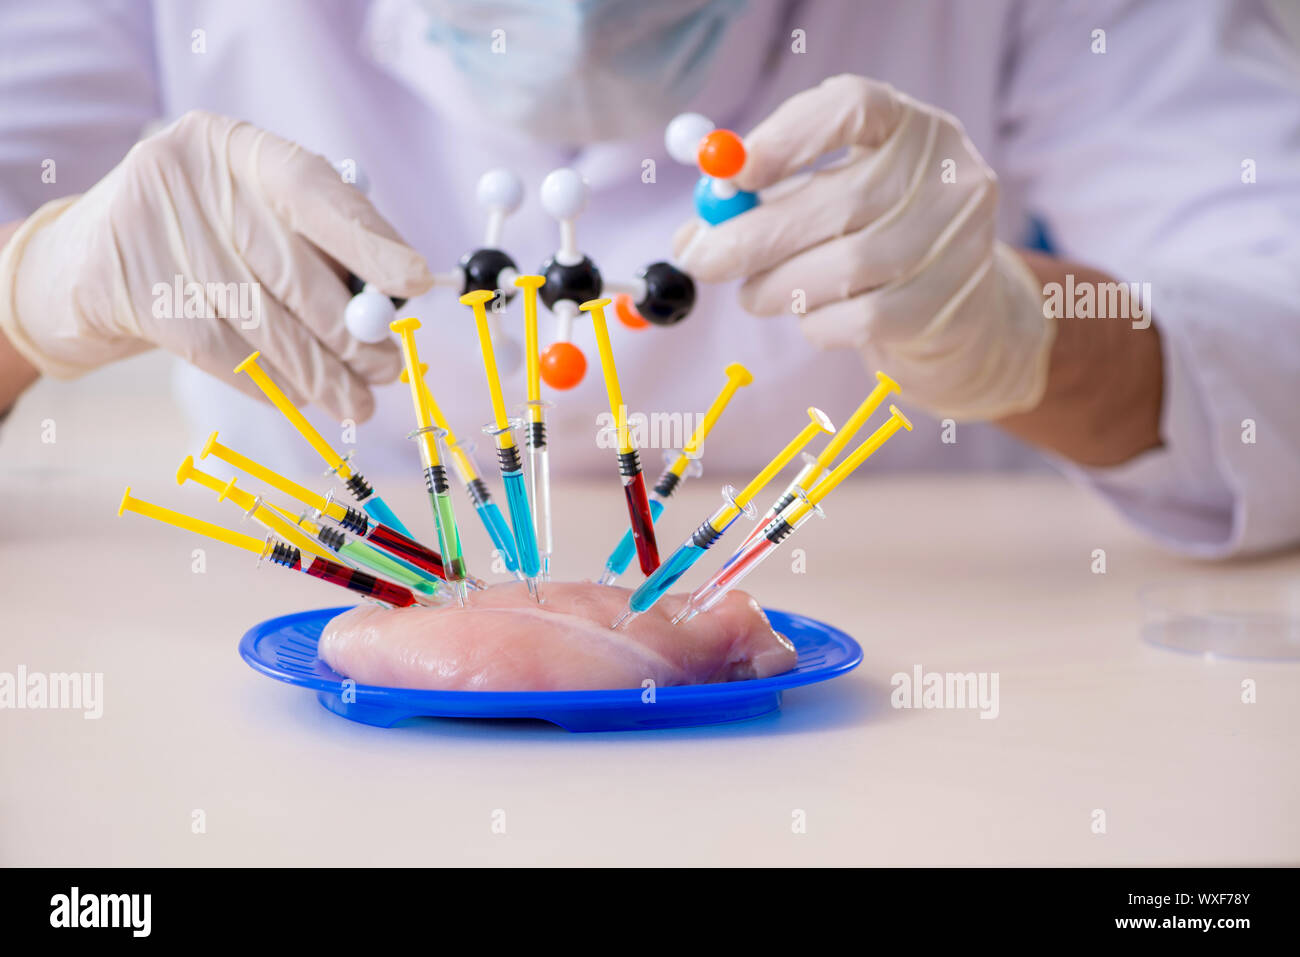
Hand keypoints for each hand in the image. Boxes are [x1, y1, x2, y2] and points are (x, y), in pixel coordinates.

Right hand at [0, 110, 432, 420]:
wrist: (92, 260)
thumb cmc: (208, 239)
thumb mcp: (258, 217)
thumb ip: (321, 245)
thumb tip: (396, 300)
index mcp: (235, 146)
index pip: (313, 190)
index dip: (369, 239)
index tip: (416, 281)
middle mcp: (188, 177)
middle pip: (290, 268)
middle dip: (351, 331)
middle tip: (389, 369)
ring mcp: (152, 232)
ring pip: (261, 319)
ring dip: (320, 371)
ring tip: (358, 402)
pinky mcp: (131, 291)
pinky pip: (222, 350)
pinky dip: (271, 382)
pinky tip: (302, 399)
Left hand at [674, 74, 1053, 420]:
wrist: (955, 312)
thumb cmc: (868, 240)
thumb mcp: (821, 200)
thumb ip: (757, 204)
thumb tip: (691, 235)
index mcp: (909, 126)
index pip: (851, 108)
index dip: (786, 138)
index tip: (732, 174)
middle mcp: (945, 174)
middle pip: (840, 199)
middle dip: (753, 236)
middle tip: (701, 260)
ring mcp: (954, 242)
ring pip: (842, 268)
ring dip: (776, 288)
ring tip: (756, 295)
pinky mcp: (945, 305)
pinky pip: (856, 319)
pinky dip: (815, 324)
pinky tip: (814, 316)